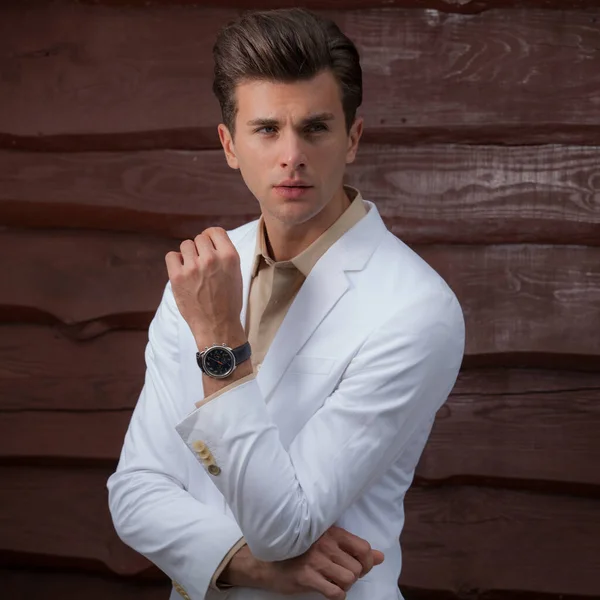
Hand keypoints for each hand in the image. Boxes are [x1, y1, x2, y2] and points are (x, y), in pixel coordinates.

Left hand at [165, 228, 244, 346]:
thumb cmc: (228, 302)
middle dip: (200, 249)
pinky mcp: (177, 277)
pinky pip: (171, 256)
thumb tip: (209, 242)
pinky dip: (175, 262)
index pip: (215, 231)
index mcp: (229, 257)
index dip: (210, 237)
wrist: (217, 326)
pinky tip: (182, 272)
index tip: (208, 245)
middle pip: (199, 238)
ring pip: (185, 245)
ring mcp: (193, 267)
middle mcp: (211, 259)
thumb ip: (224, 256)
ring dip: (188, 255)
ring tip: (193, 270)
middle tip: (202, 264)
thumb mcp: (236, 274)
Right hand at [220, 526, 384, 598]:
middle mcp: (325, 543)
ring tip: (334, 581)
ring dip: (344, 585)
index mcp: (331, 531)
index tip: (360, 567)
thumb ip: (354, 548)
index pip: (363, 548)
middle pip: (357, 568)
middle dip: (354, 575)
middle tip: (341, 574)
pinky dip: (336, 595)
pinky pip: (335, 592)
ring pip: (349, 580)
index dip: (367, 562)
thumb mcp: (327, 542)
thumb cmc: (299, 550)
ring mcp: (315, 560)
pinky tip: (328, 590)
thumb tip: (381, 557)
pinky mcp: (306, 576)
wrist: (266, 560)